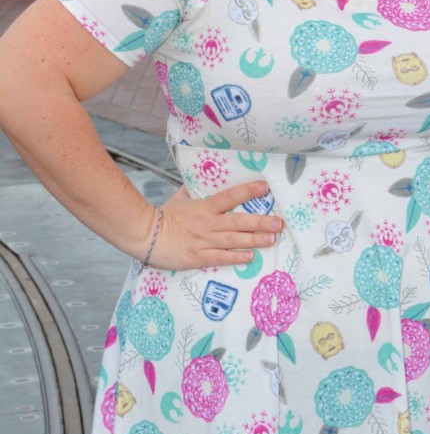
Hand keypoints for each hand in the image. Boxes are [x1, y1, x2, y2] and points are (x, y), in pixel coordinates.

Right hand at [148, 180, 281, 269]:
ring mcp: (203, 241)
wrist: (146, 235)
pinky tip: (250, 257)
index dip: (247, 191)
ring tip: (272, 239)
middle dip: (260, 222)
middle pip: (238, 221)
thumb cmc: (165, 215)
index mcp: (204, 206)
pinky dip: (236, 257)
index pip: (230, 196)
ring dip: (254, 240)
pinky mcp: (198, 257)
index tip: (264, 187)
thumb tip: (203, 176)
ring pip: (233, 240)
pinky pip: (220, 257)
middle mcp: (207, 223)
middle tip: (279, 223)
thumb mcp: (181, 197)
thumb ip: (196, 189)